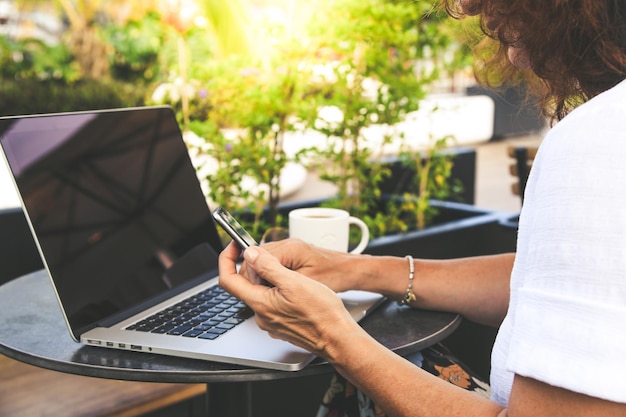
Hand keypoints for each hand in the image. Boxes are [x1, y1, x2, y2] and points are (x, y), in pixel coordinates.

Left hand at [218, 242, 360, 356]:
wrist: (337, 338)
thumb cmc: (321, 313)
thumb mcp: (294, 282)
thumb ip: (268, 266)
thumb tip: (250, 254)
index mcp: (260, 303)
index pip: (228, 279)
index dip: (227, 259)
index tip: (235, 246)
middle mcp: (261, 315)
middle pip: (245, 284)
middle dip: (255, 267)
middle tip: (274, 256)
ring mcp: (271, 322)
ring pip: (260, 292)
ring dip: (269, 278)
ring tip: (292, 274)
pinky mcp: (281, 324)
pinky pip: (272, 303)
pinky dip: (278, 290)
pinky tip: (296, 289)